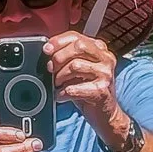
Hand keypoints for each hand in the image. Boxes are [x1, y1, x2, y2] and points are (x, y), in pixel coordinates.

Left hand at [45, 31, 127, 147]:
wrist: (106, 114)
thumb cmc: (89, 90)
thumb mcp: (79, 69)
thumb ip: (68, 57)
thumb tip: (48, 50)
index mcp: (100, 49)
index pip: (77, 36)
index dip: (58, 41)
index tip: (46, 49)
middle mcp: (106, 59)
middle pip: (78, 46)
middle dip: (59, 57)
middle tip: (50, 69)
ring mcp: (106, 74)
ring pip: (75, 66)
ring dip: (60, 77)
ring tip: (58, 84)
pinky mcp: (101, 91)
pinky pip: (75, 88)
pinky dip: (63, 93)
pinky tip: (61, 95)